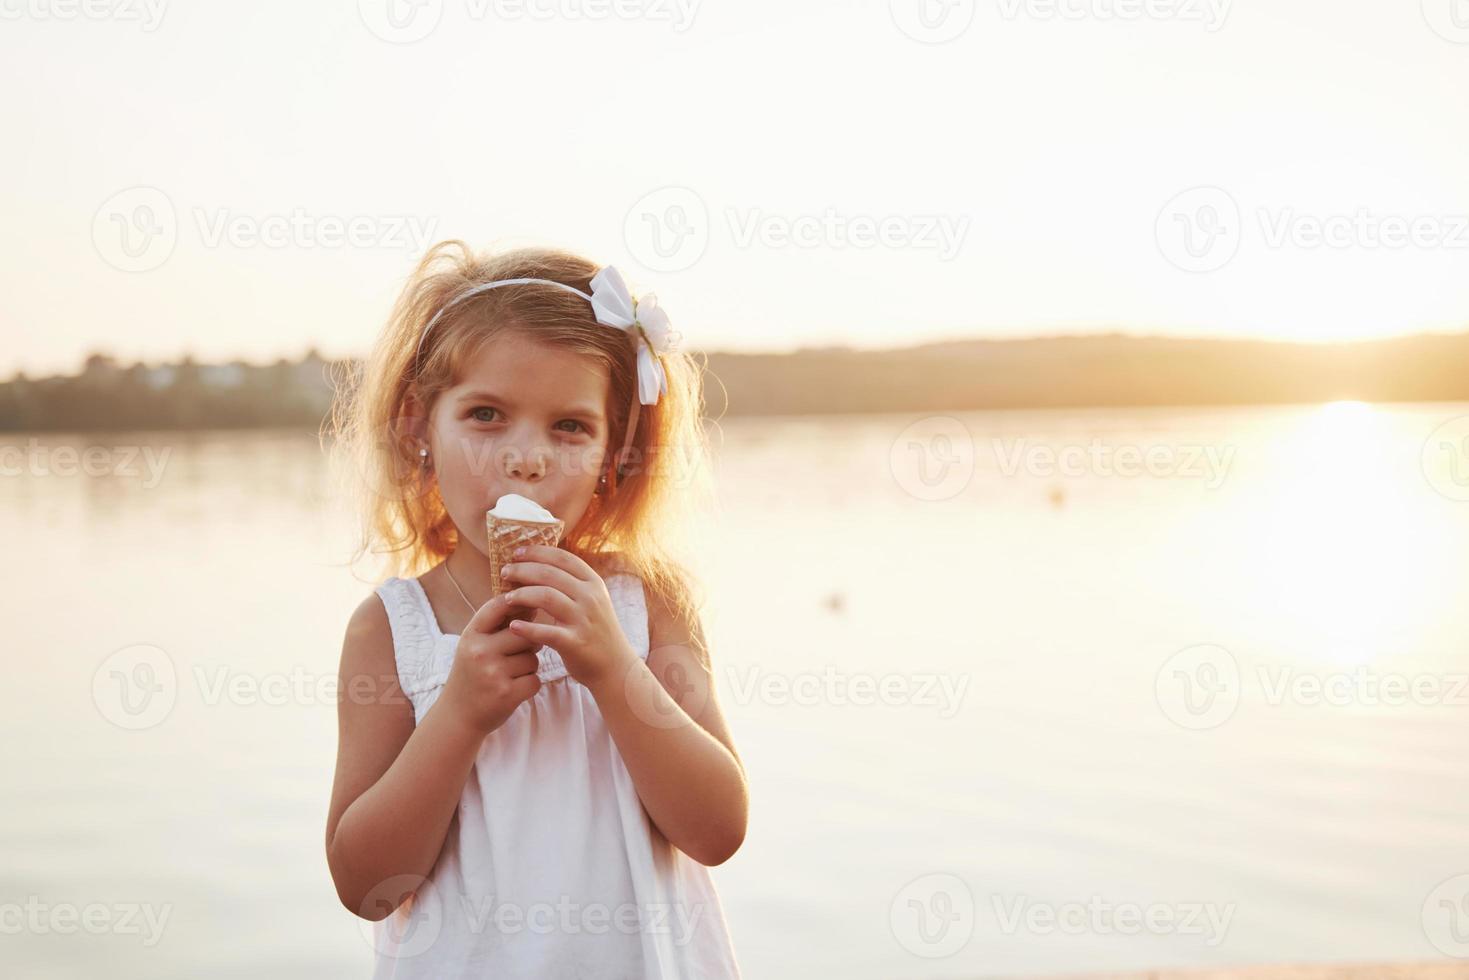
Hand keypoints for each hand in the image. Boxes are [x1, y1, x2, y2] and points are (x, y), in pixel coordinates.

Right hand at [438, 593, 543, 734]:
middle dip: (529, 643)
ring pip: (533, 658)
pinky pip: (535, 680)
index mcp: (471, 636)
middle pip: (525, 633)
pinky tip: (514, 688)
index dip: (518, 602)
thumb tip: (533, 604)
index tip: (528, 607)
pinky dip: (530, 684)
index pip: (498, 606)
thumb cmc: (472, 674)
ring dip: (529, 666)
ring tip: (511, 674)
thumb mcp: (474, 645)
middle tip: (519, 653)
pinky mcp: (507, 694)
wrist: (457, 716)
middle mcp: (480, 652)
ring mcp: (493, 673)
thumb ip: (497, 626)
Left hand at [500, 545, 638, 688]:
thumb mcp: (592, 601)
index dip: (537, 552)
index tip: (517, 552)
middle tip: (505, 572)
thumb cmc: (596, 631)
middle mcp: (590, 597)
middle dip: (522, 570)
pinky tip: (513, 626)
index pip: (562, 558)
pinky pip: (546, 632)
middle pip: (549, 574)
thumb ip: (572, 584)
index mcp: (593, 583)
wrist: (615, 667)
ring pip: (546, 597)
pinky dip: (527, 628)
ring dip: (521, 594)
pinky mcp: (575, 643)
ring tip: (507, 598)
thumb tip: (540, 565)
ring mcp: (583, 620)